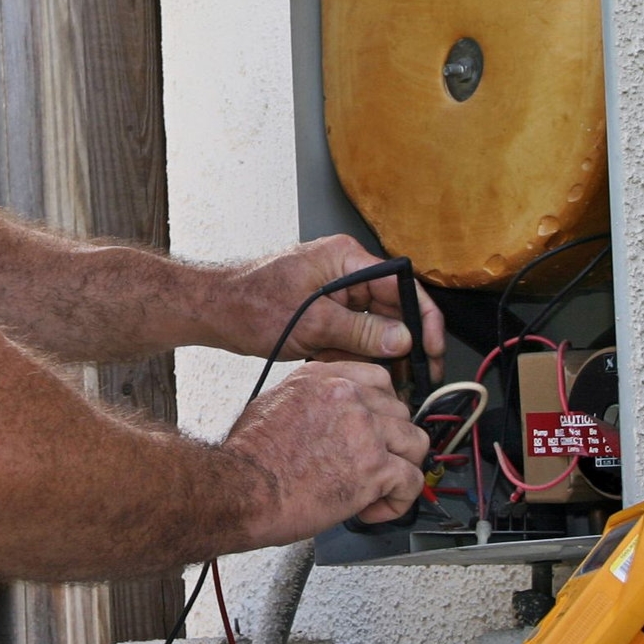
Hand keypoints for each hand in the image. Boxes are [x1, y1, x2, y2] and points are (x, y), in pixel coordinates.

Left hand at [220, 234, 445, 376]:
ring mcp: (334, 295)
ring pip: (375, 327)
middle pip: (393, 308)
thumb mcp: (310, 322)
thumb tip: (402, 339)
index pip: (402, 284)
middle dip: (406, 343)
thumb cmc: (247, 303)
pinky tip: (363, 377)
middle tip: (419, 375)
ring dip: (383, 355)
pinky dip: (358, 357)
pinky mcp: (324, 316)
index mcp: (345, 259)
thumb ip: (359, 331)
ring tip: (394, 384)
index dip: (424, 317)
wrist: (211, 312)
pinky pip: (353, 337)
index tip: (432, 347)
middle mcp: (344, 273)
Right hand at [222, 360, 429, 545]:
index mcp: (322, 379)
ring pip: (415, 443)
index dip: (382, 407)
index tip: (377, 426)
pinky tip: (373, 508)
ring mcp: (365, 430)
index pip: (378, 378)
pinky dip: (398, 502)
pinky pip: (413, 481)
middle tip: (369, 464)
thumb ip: (306, 399)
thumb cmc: (248, 457)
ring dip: (401, 468)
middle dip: (390, 442)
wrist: (242, 489)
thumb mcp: (270, 405)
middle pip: (400, 412)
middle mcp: (347, 397)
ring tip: (378, 487)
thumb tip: (321, 413)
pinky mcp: (375, 467)